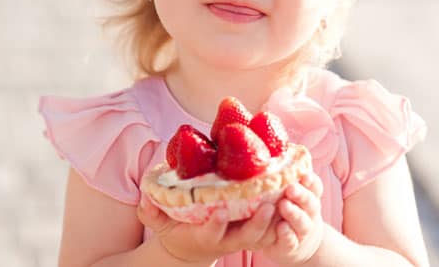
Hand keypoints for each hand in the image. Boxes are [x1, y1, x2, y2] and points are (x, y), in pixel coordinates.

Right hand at [137, 194, 277, 264]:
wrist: (193, 247)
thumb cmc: (176, 230)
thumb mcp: (159, 224)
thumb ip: (151, 212)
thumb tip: (145, 197)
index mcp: (204, 237)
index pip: (212, 233)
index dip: (217, 224)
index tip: (221, 210)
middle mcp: (227, 240)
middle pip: (247, 237)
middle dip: (258, 223)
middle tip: (270, 205)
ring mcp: (243, 237)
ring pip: (264, 234)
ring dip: (278, 220)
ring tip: (288, 197)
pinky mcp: (254, 232)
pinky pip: (273, 227)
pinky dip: (284, 214)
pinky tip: (293, 191)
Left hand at [262, 172, 324, 265]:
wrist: (297, 244)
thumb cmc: (287, 209)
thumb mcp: (289, 193)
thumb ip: (282, 175)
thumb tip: (269, 142)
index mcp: (308, 196)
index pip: (314, 186)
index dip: (310, 180)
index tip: (303, 173)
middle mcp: (309, 213)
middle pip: (311, 203)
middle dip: (302, 195)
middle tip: (290, 188)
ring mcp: (302, 230)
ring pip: (302, 222)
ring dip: (294, 213)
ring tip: (283, 205)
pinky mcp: (292, 246)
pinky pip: (291, 241)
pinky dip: (287, 235)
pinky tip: (281, 228)